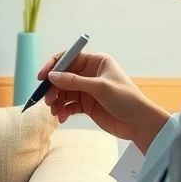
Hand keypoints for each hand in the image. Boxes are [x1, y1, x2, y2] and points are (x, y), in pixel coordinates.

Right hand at [37, 50, 163, 149]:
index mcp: (95, 62)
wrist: (139, 123)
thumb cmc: (126, 99)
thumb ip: (74, 81)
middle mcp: (89, 74)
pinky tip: (62, 117)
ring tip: (55, 111)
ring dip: (56, 101)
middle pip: (62, 77)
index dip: (53, 66)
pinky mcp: (86, 104)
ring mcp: (87, 89)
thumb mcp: (100, 87)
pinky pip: (68, 105)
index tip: (42, 77)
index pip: (68, 58)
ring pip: (63, 92)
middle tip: (48, 100)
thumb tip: (52, 76)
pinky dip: (63, 110)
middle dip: (53, 88)